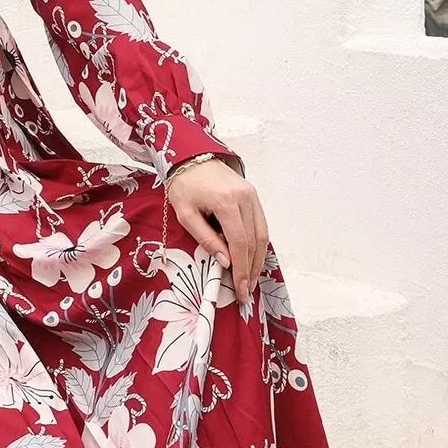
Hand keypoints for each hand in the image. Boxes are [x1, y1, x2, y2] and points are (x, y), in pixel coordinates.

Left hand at [163, 156, 267, 306]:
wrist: (192, 156)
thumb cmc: (184, 185)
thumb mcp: (186, 214)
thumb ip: (205, 238)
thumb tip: (225, 262)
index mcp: (226, 202)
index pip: (239, 243)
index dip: (242, 269)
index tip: (240, 289)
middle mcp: (245, 198)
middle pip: (254, 241)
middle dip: (251, 269)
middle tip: (246, 291)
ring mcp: (252, 196)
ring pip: (263, 234)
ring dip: (258, 260)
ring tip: (251, 280)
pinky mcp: (254, 196)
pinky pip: (261, 225)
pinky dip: (259, 245)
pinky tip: (253, 260)